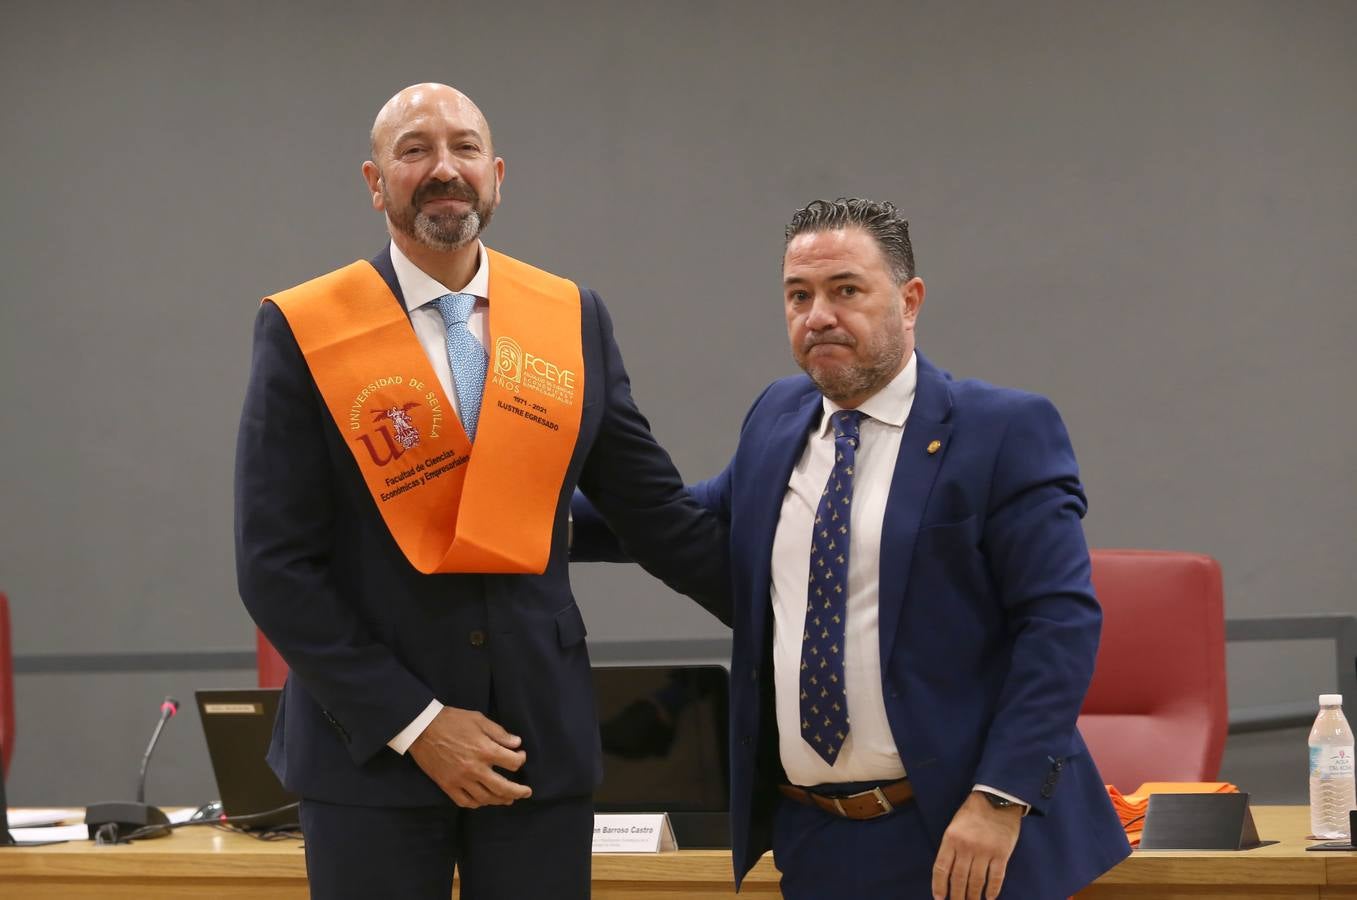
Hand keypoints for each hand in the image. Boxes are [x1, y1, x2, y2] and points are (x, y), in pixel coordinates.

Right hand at [407, 706, 532, 807]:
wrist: (422, 729)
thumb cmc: (451, 721)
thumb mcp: (479, 720)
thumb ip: (499, 733)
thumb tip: (517, 743)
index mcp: (485, 750)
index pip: (513, 763)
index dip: (520, 760)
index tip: (520, 756)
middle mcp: (475, 768)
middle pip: (503, 787)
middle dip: (518, 791)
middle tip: (526, 792)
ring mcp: (460, 780)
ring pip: (485, 798)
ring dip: (500, 800)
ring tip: (508, 799)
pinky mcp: (447, 786)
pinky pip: (465, 802)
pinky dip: (477, 803)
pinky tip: (483, 800)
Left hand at [931, 791, 1022, 899]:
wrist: (997, 799)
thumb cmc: (973, 813)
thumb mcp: (955, 825)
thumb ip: (952, 847)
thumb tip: (948, 873)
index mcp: (951, 838)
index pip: (942, 868)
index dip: (939, 885)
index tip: (939, 898)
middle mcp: (967, 846)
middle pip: (959, 878)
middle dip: (957, 895)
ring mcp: (985, 851)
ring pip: (977, 881)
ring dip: (973, 896)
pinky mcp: (1001, 853)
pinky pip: (996, 877)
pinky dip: (993, 889)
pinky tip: (990, 897)